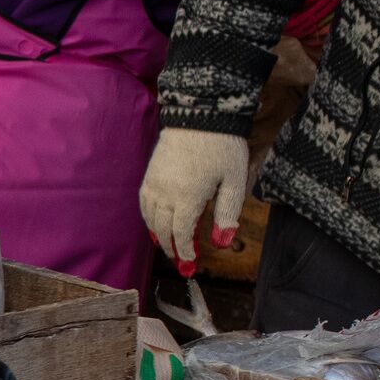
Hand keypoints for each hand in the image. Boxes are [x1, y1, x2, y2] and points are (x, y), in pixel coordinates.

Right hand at [141, 126, 249, 267]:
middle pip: (163, 231)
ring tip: (168, 245)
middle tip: (181, 261)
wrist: (200, 116)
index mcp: (188, 198)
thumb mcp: (235, 180)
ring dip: (159, 236)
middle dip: (171, 248)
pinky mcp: (148, 178)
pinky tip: (157, 224)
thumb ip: (227, 212)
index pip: (181, 234)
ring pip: (150, 220)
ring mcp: (153, 186)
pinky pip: (144, 206)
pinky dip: (149, 220)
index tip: (192, 263)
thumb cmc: (222, 147)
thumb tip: (223, 242)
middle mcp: (165, 195)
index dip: (186, 251)